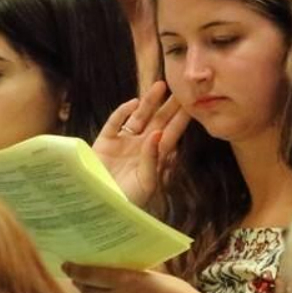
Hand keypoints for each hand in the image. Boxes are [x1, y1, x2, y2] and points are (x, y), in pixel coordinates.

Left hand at [62, 265, 211, 292]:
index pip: (89, 274)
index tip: (66, 264)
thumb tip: (115, 271)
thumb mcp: (152, 276)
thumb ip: (130, 274)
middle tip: (75, 274)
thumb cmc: (177, 292)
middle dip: (80, 282)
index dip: (75, 269)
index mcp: (124, 280)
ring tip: (87, 286)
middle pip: (88, 290)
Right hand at [91, 82, 187, 207]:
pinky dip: (122, 113)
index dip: (181, 119)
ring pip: (138, 118)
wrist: (98, 206)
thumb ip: (152, 158)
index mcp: (153, 158)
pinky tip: (133, 103)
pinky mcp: (104, 143)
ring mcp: (122, 143)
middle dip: (169, 106)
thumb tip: (158, 133)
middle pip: (158, 122)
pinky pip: (115, 123)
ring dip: (149, 102)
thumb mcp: (146, 183)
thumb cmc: (126, 200)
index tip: (193, 104)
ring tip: (160, 86)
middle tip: (181, 89)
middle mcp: (140, 147)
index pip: (171, 134)